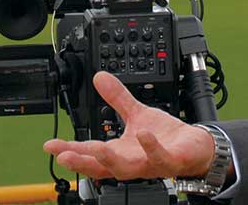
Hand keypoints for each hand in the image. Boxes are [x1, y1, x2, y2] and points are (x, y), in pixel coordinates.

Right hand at [44, 72, 215, 182]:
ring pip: (126, 168)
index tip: (51, 146)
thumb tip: (99, 78)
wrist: (196, 148)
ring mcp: (150, 163)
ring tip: (98, 148)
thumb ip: (117, 98)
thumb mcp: (137, 113)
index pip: (90, 153)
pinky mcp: (170, 160)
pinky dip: (150, 147)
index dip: (70, 150)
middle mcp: (132, 161)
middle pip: (102, 166)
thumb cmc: (166, 137)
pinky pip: (159, 157)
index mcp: (121, 151)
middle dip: (82, 161)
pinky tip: (143, 134)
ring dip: (111, 159)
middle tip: (64, 155)